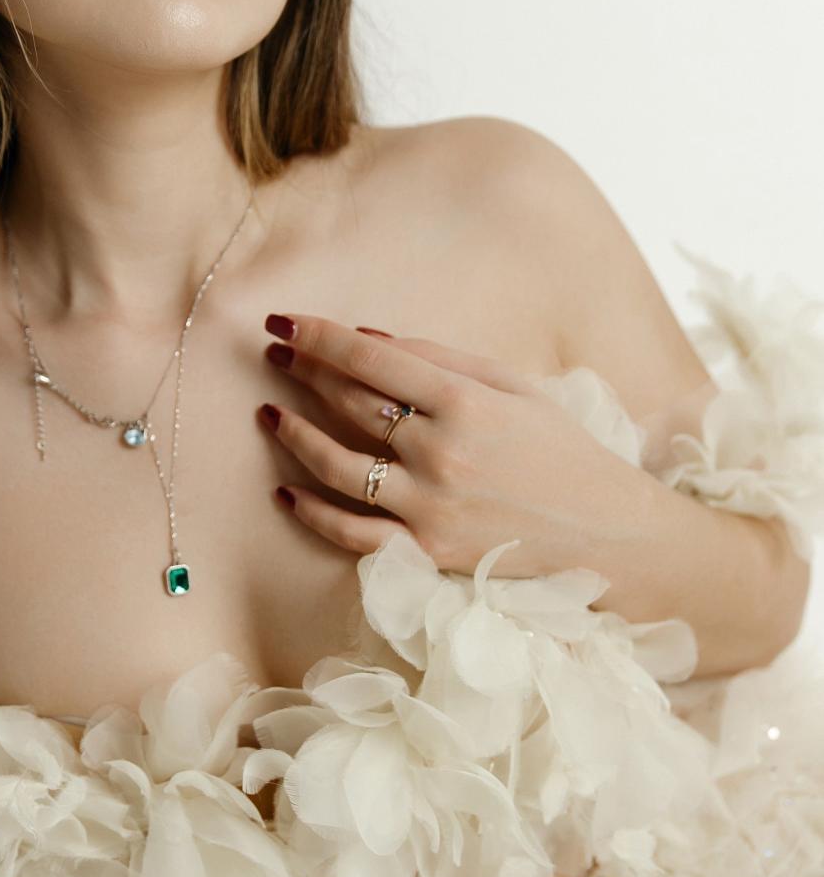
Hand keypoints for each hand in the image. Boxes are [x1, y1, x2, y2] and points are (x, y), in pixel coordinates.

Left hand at [258, 312, 621, 577]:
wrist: (607, 536)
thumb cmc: (564, 451)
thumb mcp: (516, 387)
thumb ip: (443, 359)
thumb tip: (371, 337)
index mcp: (466, 403)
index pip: (372, 361)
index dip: (321, 338)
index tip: (285, 322)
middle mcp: (441, 453)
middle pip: (350, 405)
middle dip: (304, 373)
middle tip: (275, 354)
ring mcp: (429, 508)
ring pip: (338, 466)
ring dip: (294, 435)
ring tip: (269, 413)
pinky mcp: (425, 554)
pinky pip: (351, 534)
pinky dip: (312, 513)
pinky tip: (285, 492)